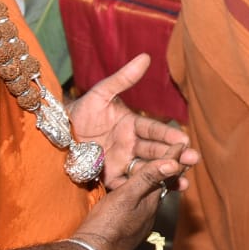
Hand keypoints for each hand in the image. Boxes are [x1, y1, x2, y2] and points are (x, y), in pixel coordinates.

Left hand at [67, 54, 199, 191]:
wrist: (55, 137)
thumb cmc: (78, 112)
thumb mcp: (100, 94)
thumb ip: (123, 79)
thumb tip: (146, 56)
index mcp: (132, 125)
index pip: (154, 130)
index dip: (168, 135)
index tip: (183, 139)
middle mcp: (132, 144)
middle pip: (157, 150)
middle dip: (176, 154)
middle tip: (193, 158)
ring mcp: (124, 162)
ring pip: (150, 168)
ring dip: (169, 173)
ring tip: (185, 179)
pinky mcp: (113, 178)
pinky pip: (132, 184)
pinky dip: (149, 189)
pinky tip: (164, 192)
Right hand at [70, 153, 183, 249]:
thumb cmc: (107, 225)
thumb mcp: (126, 196)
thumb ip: (148, 178)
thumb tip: (175, 163)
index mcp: (151, 201)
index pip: (167, 174)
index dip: (173, 158)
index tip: (182, 143)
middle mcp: (150, 212)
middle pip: (162, 185)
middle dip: (169, 169)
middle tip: (176, 155)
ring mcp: (140, 222)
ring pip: (152, 196)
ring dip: (156, 182)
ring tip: (159, 170)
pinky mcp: (129, 229)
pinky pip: (141, 205)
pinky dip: (143, 194)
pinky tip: (137, 194)